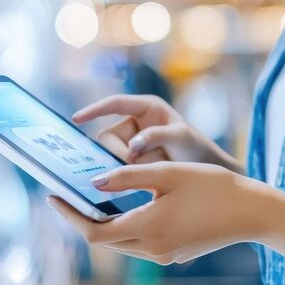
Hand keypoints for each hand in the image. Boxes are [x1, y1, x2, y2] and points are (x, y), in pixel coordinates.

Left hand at [47, 162, 269, 264]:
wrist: (252, 212)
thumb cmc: (213, 186)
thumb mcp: (168, 173)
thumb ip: (127, 177)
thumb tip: (93, 183)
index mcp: (148, 228)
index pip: (94, 231)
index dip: (70, 215)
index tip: (54, 196)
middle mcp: (153, 249)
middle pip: (104, 240)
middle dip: (82, 219)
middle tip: (68, 194)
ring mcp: (164, 255)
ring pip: (121, 243)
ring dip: (104, 224)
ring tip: (91, 198)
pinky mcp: (174, 254)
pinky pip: (139, 244)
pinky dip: (125, 227)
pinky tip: (123, 208)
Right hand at [73, 94, 242, 172]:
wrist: (208, 173)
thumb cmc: (197, 148)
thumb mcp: (181, 138)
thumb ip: (156, 138)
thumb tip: (131, 147)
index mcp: (147, 108)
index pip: (115, 104)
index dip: (94, 110)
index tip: (76, 119)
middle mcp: (136, 124)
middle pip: (109, 137)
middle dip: (120, 152)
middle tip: (137, 163)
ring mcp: (133, 144)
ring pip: (113, 156)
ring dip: (131, 166)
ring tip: (155, 169)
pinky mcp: (133, 163)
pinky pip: (120, 169)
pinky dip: (131, 175)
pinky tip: (141, 181)